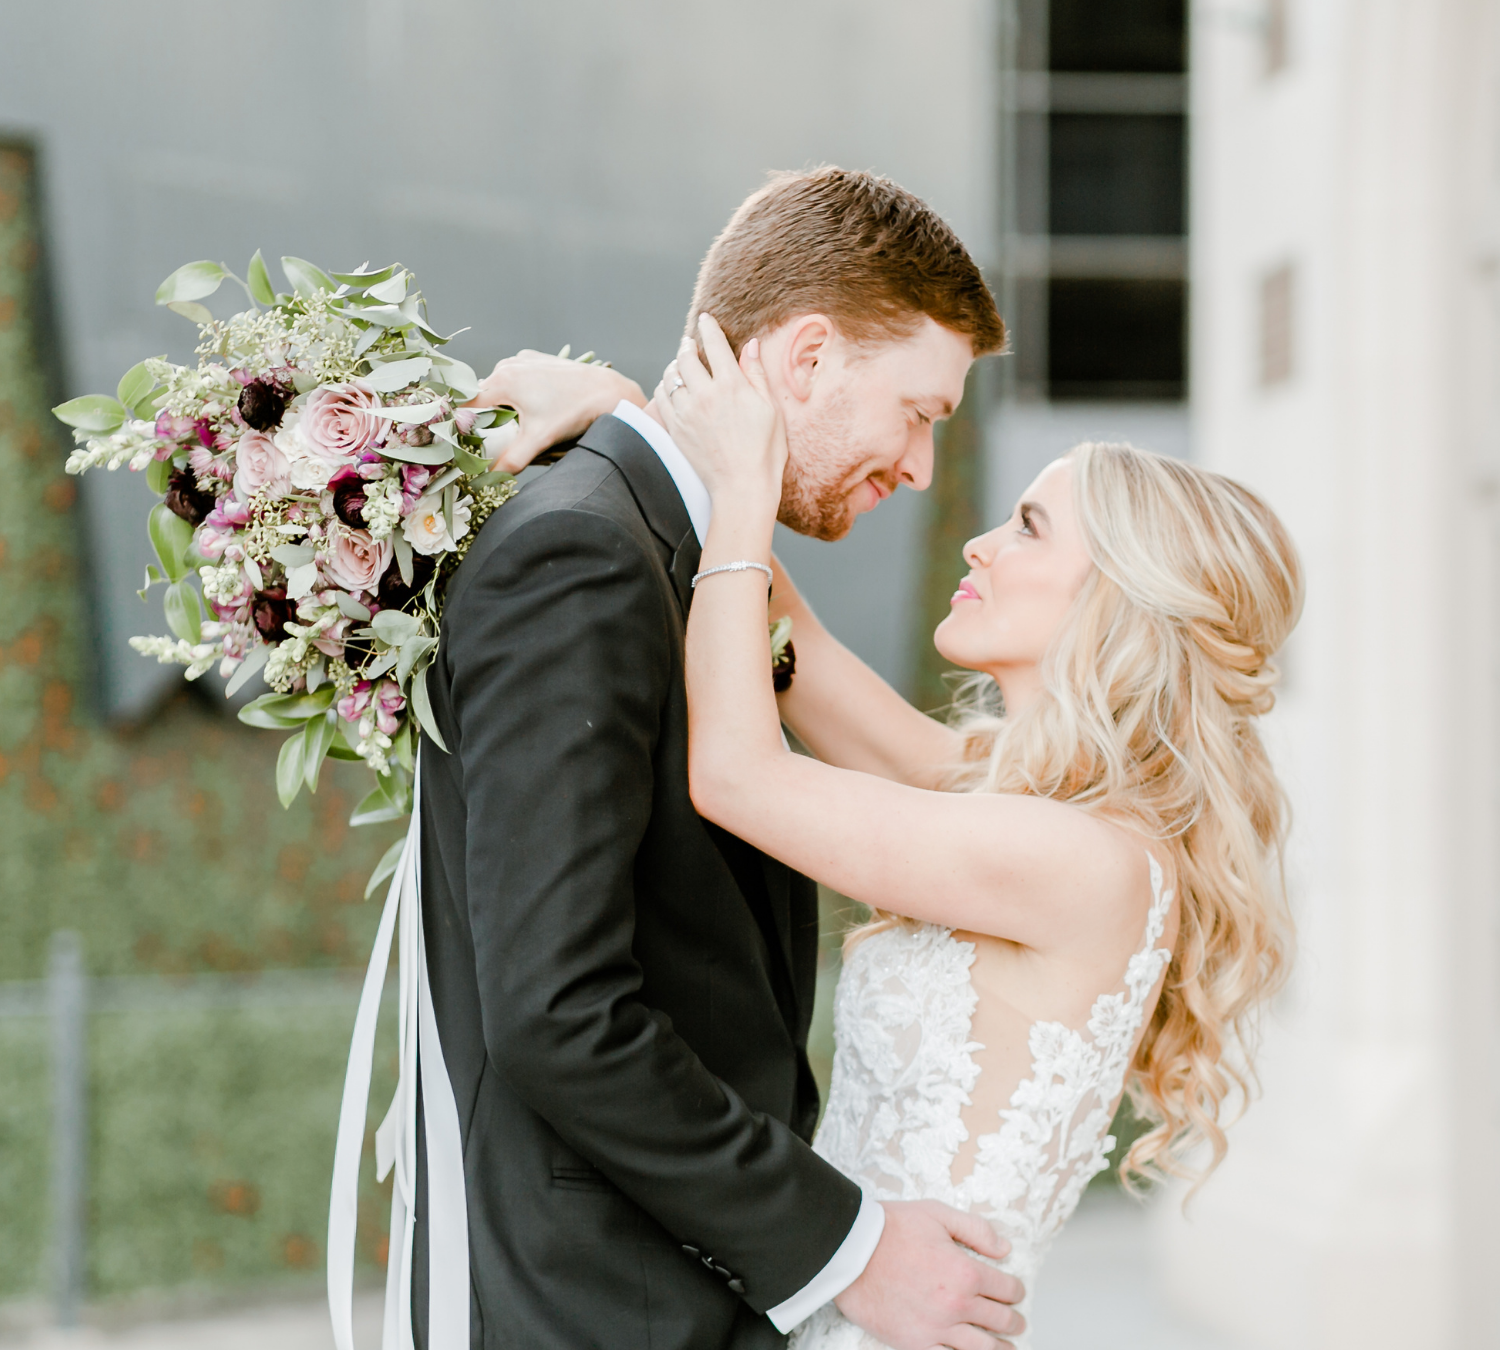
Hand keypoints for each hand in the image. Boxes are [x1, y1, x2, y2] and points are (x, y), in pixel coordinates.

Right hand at [466, 350, 644, 472]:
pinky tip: (532, 407)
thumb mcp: (539, 439)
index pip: (468, 404)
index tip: (468, 441)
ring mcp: (524, 359)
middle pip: (484, 395)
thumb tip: (488, 478)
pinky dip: (517, 392)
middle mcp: (509, 365)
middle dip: (486, 417)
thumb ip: (512, 460)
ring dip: (502, 405)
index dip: (465, 424)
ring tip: (515, 426)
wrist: (607, 392)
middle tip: (495, 440)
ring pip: (501, 386)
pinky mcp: (537, 359)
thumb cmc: (573, 413)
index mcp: (503, 380)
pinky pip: (517, 378)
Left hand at [653, 314, 786, 520]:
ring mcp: (687, 412)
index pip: (715, 345)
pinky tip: (671, 387)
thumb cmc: (764, 451)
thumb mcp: (770, 409)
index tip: (705, 319)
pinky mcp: (676, 429)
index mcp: (732, 385)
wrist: (742, 487)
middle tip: (690, 342)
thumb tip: (750, 346)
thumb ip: (756, 374)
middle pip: (687, 356)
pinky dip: (665, 387)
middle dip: (688, 345)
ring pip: (671, 375)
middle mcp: (705, 394)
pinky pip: (662, 397)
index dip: (709, 328)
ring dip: (675, 365)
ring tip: (680, 363)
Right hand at [834, 1201, 1025, 1349]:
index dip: (1016, 1290)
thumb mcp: (937, 1214)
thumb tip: (1005, 1249)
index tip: (1016, 1292)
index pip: (1007, 1289)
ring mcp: (937, 1329)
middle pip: (1001, 1321)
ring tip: (1008, 1349)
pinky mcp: (916, 1344)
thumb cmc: (891, 1228)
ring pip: (983, 1349)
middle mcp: (957, 1304)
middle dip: (1014, 1321)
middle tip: (1017, 1322)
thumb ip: (976, 1230)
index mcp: (966, 1272)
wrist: (850, 1251)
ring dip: (1002, 1349)